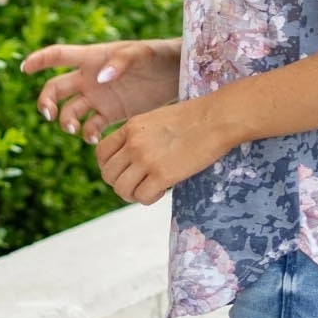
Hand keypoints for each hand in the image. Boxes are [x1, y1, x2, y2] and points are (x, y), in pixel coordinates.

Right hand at [18, 39, 179, 140]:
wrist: (178, 75)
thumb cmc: (159, 55)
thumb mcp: (142, 54)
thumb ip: (120, 62)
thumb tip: (99, 78)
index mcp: (92, 58)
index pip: (58, 56)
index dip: (39, 60)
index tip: (25, 68)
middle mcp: (89, 78)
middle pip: (56, 89)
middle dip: (46, 101)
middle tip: (50, 115)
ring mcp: (99, 98)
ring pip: (70, 111)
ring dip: (65, 121)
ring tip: (74, 130)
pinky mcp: (111, 115)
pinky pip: (90, 127)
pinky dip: (87, 134)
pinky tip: (95, 139)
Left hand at [95, 99, 233, 205]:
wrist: (216, 119)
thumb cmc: (195, 118)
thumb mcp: (157, 120)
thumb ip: (142, 136)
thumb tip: (135, 159)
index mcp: (131, 127)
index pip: (101, 153)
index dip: (108, 167)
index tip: (123, 172)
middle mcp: (133, 143)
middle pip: (108, 174)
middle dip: (120, 184)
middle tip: (137, 185)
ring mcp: (146, 159)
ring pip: (121, 189)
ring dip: (132, 195)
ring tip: (148, 191)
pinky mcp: (162, 175)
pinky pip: (142, 197)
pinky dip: (149, 199)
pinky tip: (162, 191)